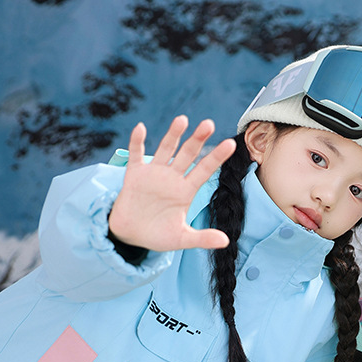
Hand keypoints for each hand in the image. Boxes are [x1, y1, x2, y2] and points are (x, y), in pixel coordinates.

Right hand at [107, 116, 236, 251]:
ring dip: (173, 134)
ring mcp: (153, 174)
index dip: (216, 157)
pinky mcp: (135, 174)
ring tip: (183, 120)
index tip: (230, 144)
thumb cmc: (158, 236)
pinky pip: (136, 154)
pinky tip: (140, 128)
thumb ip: (203, 238)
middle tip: (209, 124)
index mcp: (185, 191)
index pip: (205, 170)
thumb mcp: (182, 239)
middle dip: (198, 139)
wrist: (130, 236)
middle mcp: (172, 178)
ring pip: (166, 149)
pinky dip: (137, 141)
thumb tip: (226, 242)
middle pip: (188, 154)